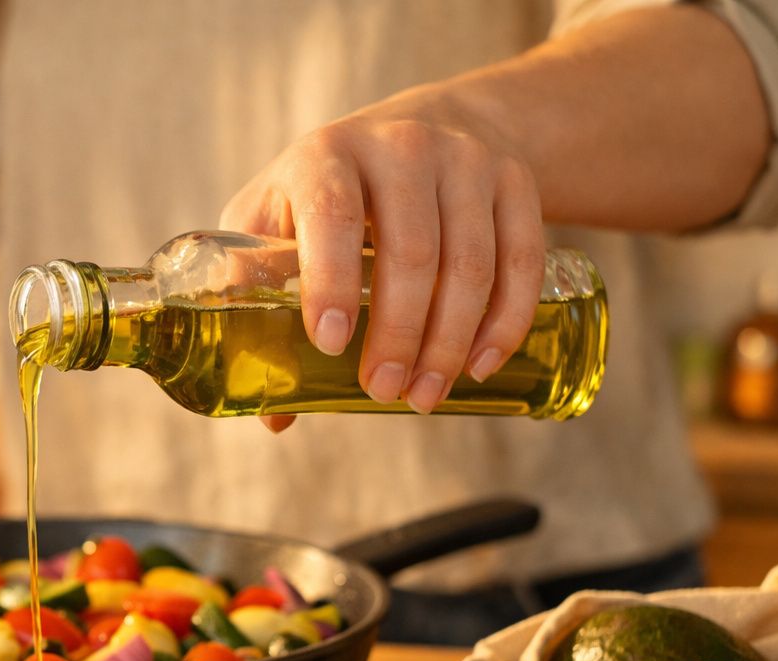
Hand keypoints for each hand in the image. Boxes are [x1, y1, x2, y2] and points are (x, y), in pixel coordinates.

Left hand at [220, 84, 545, 419]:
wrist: (417, 129)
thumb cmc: (326, 193)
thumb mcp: (271, 219)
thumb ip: (255, 300)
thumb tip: (273, 415)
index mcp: (325, 156)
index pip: (333, 215)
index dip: (331, 282)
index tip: (330, 344)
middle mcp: (400, 146)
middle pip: (412, 251)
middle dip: (399, 334)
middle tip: (384, 389)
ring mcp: (464, 158)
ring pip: (470, 262)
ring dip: (450, 341)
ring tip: (425, 394)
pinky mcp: (513, 179)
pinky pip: (522, 258)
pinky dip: (505, 321)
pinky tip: (480, 365)